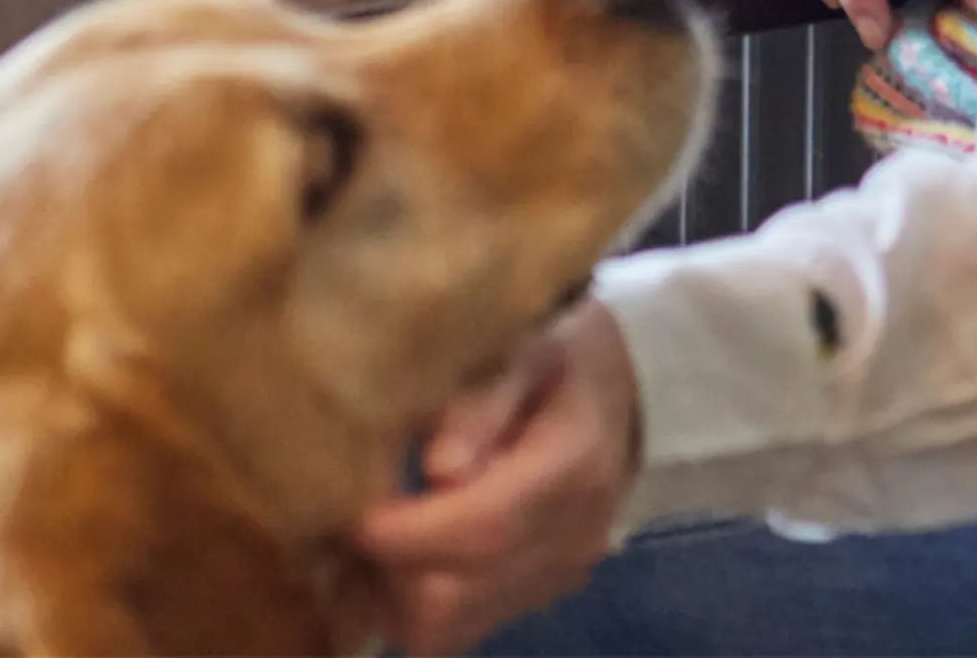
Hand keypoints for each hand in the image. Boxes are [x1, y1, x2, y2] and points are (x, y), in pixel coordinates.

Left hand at [355, 304, 638, 655]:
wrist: (630, 390)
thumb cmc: (560, 355)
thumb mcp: (524, 347)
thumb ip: (483, 402)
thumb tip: (440, 465)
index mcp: (570, 467)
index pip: (482, 527)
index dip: (407, 533)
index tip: (351, 516)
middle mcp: (569, 537)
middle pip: (454, 599)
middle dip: (385, 572)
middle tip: (346, 521)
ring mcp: (557, 574)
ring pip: (450, 628)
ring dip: (392, 596)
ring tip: (366, 536)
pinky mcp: (540, 593)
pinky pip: (463, 626)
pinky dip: (416, 603)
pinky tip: (398, 550)